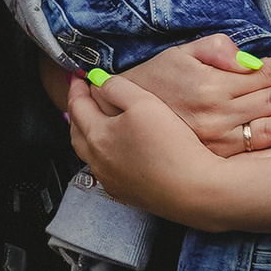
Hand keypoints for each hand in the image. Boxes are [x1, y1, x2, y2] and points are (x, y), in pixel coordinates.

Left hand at [64, 66, 245, 225]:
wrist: (193, 189)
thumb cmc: (171, 146)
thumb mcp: (144, 103)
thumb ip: (117, 88)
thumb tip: (101, 82)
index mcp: (98, 136)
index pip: (77, 107)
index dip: (77, 89)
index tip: (78, 78)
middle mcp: (98, 161)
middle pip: (77, 132)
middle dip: (77, 112)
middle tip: (83, 98)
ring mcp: (110, 180)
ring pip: (89, 153)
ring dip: (88, 135)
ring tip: (96, 122)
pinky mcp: (125, 193)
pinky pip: (105, 170)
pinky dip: (103, 154)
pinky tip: (116, 151)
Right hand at [120, 32, 270, 153]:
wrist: (122, 118)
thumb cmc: (153, 82)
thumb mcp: (179, 54)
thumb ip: (216, 49)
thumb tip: (249, 59)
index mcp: (210, 87)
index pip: (262, 76)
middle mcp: (217, 118)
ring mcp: (218, 144)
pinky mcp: (216, 162)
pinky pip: (258, 161)